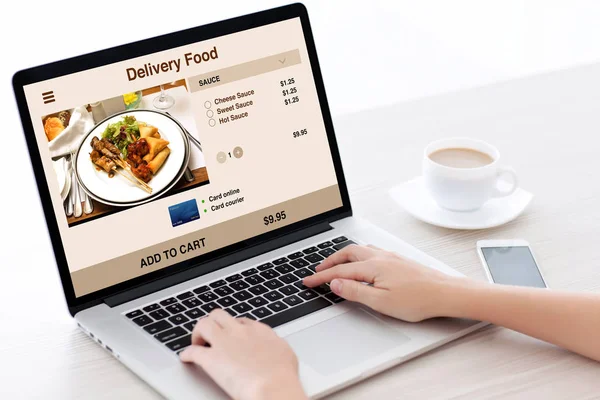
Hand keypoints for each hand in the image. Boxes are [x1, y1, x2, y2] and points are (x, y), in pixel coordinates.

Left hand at [180, 309, 305, 399]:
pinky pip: (192, 351)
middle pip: (219, 315)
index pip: (242, 321)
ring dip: (198, 333)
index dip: (233, 328)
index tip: (231, 335)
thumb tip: (275, 350)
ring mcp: (224, 343)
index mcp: (259, 331)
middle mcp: (240, 331)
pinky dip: (187, 354)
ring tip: (197, 342)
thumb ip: (275, 347)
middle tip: (211, 335)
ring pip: (203, 324)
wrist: (274, 387)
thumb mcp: (286, 355)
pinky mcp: (211, 359)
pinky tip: (186, 358)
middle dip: (214, 323)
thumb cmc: (283, 377)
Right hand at [303, 244, 466, 321]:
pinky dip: (358, 254)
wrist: (445, 293)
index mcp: (373, 266)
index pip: (339, 271)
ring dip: (343, 255)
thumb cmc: (418, 299)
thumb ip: (355, 291)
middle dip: (329, 261)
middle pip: (347, 253)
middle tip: (317, 270)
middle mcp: (380, 257)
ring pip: (359, 250)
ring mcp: (390, 256)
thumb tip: (335, 283)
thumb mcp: (381, 301)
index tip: (308, 281)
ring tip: (335, 263)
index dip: (321, 276)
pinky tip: (362, 261)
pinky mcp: (398, 260)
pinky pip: (371, 251)